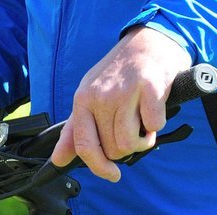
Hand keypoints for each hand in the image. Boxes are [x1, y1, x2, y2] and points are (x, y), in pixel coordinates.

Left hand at [49, 26, 193, 181]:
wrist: (149, 41)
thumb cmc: (119, 73)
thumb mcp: (90, 95)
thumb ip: (75, 130)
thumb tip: (58, 160)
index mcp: (83, 99)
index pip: (84, 145)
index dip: (98, 167)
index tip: (112, 175)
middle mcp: (100, 95)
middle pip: (113, 148)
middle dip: (127, 146)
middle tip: (133, 126)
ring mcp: (125, 91)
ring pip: (131, 143)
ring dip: (143, 139)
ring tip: (144, 121)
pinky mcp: (150, 87)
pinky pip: (154, 127)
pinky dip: (157, 125)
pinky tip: (155, 108)